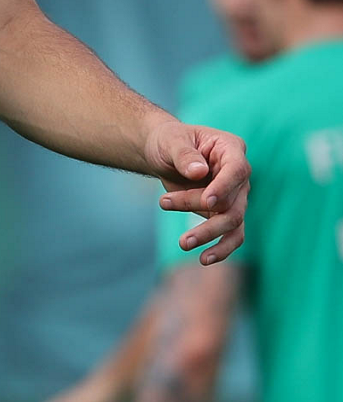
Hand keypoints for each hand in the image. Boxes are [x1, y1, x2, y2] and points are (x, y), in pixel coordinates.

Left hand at [146, 119, 248, 264]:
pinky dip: (221, 249)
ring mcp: (235, 196)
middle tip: (164, 203)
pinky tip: (204, 259)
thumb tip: (199, 172)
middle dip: (199, 207)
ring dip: (208, 233)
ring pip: (232, 221)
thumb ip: (184, 155)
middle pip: (231, 199)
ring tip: (183, 243)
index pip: (237, 171)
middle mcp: (239, 174)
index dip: (224, 187)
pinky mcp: (225, 214)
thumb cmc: (168, 141)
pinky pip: (231, 235)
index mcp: (231, 149)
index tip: (207, 202)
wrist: (162, 153)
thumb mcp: (171, 141)